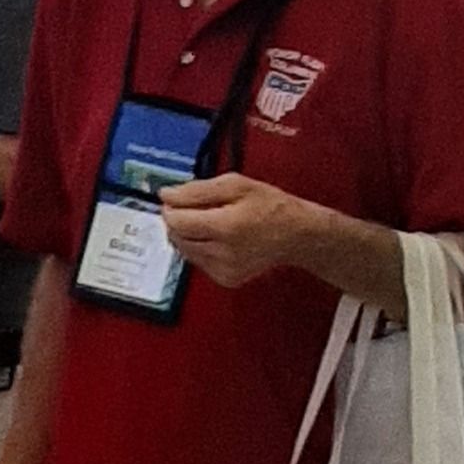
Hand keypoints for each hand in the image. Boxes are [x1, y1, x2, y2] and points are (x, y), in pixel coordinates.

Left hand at [160, 173, 317, 288]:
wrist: (296, 235)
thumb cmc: (272, 208)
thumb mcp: (237, 185)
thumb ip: (197, 189)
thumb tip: (167, 195)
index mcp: (225, 226)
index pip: (175, 221)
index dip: (172, 207)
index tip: (178, 199)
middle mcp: (223, 252)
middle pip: (177, 236)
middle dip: (180, 220)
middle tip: (197, 209)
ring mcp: (224, 269)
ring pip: (184, 250)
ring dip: (189, 235)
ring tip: (212, 223)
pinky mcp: (226, 278)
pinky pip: (198, 262)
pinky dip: (201, 249)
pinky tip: (220, 239)